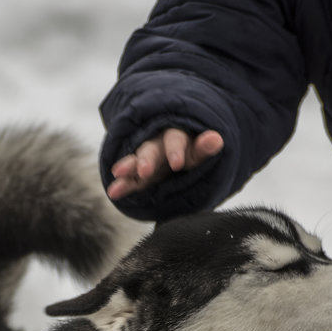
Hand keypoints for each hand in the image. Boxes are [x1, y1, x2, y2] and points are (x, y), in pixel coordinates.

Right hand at [107, 128, 223, 200]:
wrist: (178, 148)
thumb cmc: (191, 150)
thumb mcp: (200, 150)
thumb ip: (205, 148)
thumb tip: (217, 138)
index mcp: (177, 138)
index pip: (176, 140)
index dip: (176, 151)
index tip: (177, 164)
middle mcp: (158, 145)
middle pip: (152, 149)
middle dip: (147, 159)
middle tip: (144, 171)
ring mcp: (147, 159)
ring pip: (137, 161)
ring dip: (129, 167)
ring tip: (118, 173)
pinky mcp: (140, 174)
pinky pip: (130, 179)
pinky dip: (123, 185)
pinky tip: (113, 192)